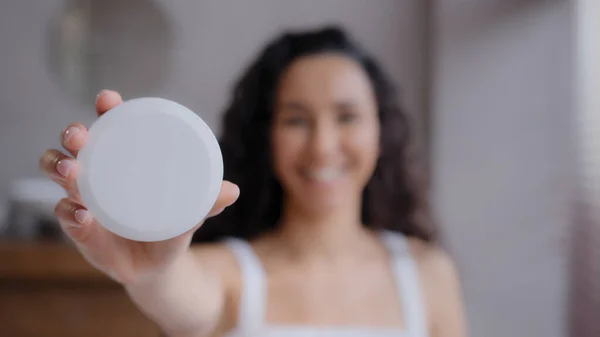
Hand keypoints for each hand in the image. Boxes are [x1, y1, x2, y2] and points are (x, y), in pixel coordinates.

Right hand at [39, 90, 238, 284]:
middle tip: (80, 135)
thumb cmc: (170, 229)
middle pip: (75, 145)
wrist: (157, 267)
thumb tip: (232, 191)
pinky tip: (83, 215)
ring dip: (58, 166)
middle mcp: (99, 175)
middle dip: (72, 133)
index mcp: (124, 161)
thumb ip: (206, 203)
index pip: (111, 127)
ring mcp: (84, 199)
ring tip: (72, 170)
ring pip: (58, 173)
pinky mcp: (77, 228)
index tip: (108, 99)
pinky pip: (64, 215)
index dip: (106, 109)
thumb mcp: (189, 214)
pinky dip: (69, 212)